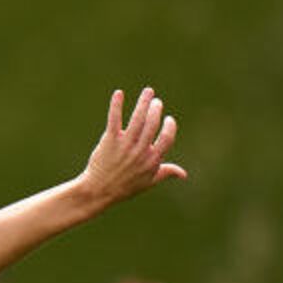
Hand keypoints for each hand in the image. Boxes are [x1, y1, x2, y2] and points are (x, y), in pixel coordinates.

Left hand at [80, 87, 185, 207]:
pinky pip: (114, 119)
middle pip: (152, 124)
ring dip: (143, 103)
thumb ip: (166, 172)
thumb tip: (183, 173)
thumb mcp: (148, 182)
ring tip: (148, 91)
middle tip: (156, 101)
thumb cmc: (124, 187)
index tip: (168, 119)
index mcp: (152, 159)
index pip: (166, 138)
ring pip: (137, 119)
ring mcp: (125, 145)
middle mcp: (140, 150)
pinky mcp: (109, 140)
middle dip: (156, 110)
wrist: (98, 191)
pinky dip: (116, 105)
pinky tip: (118, 93)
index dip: (169, 127)